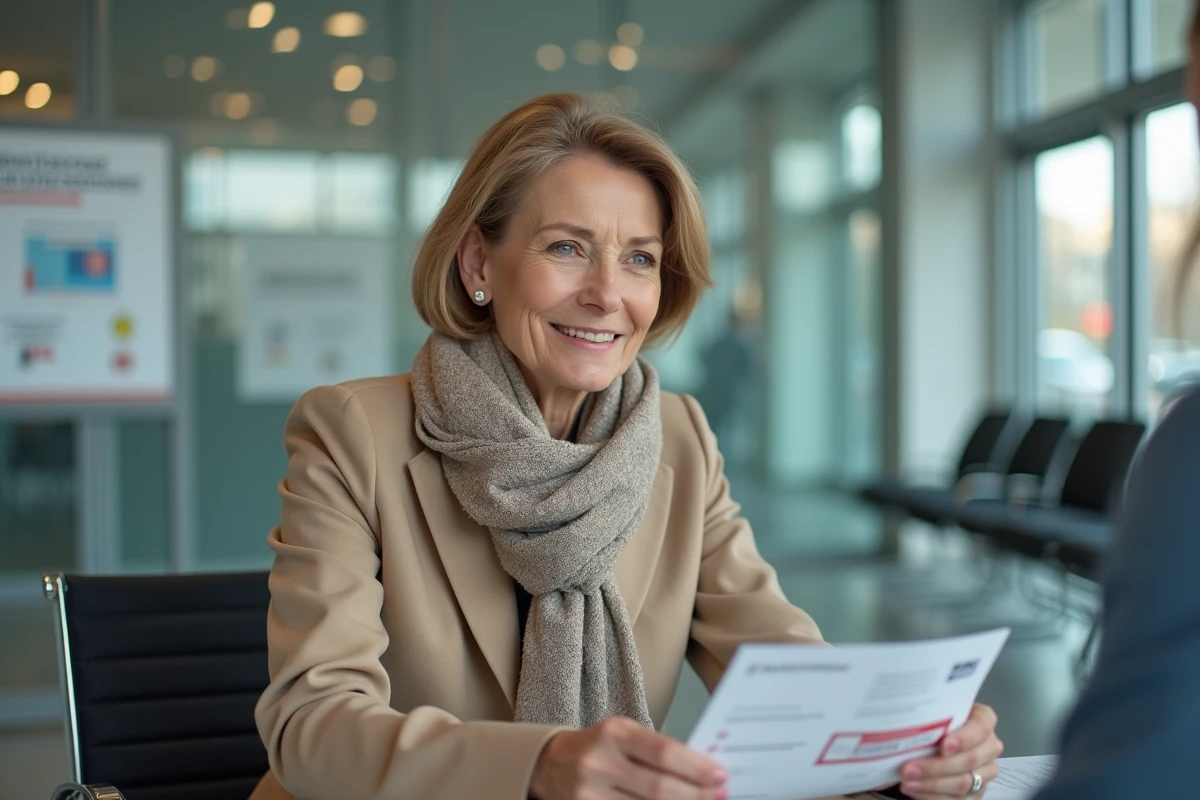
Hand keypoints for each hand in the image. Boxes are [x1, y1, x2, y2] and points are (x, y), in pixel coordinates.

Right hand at [529, 716, 729, 799]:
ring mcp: (591, 792)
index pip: (663, 752)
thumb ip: (659, 750)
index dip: (696, 767)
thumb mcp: (625, 735)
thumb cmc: (600, 747)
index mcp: (615, 733)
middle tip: (721, 795)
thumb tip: (704, 768)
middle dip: (696, 794)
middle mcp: (600, 762)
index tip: (721, 775)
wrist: (554, 765)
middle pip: (659, 787)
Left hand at [898, 704, 1002, 798]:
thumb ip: (930, 715)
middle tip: (908, 768)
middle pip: (969, 759)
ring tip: (907, 781)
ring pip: (963, 783)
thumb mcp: (934, 711)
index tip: (943, 747)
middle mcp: (988, 746)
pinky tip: (915, 790)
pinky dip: (933, 796)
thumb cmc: (934, 720)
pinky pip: (957, 799)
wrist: (933, 738)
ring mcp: (985, 772)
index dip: (964, 738)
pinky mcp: (976, 792)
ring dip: (931, 784)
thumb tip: (907, 723)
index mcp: (983, 720)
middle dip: (937, 766)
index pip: (981, 727)